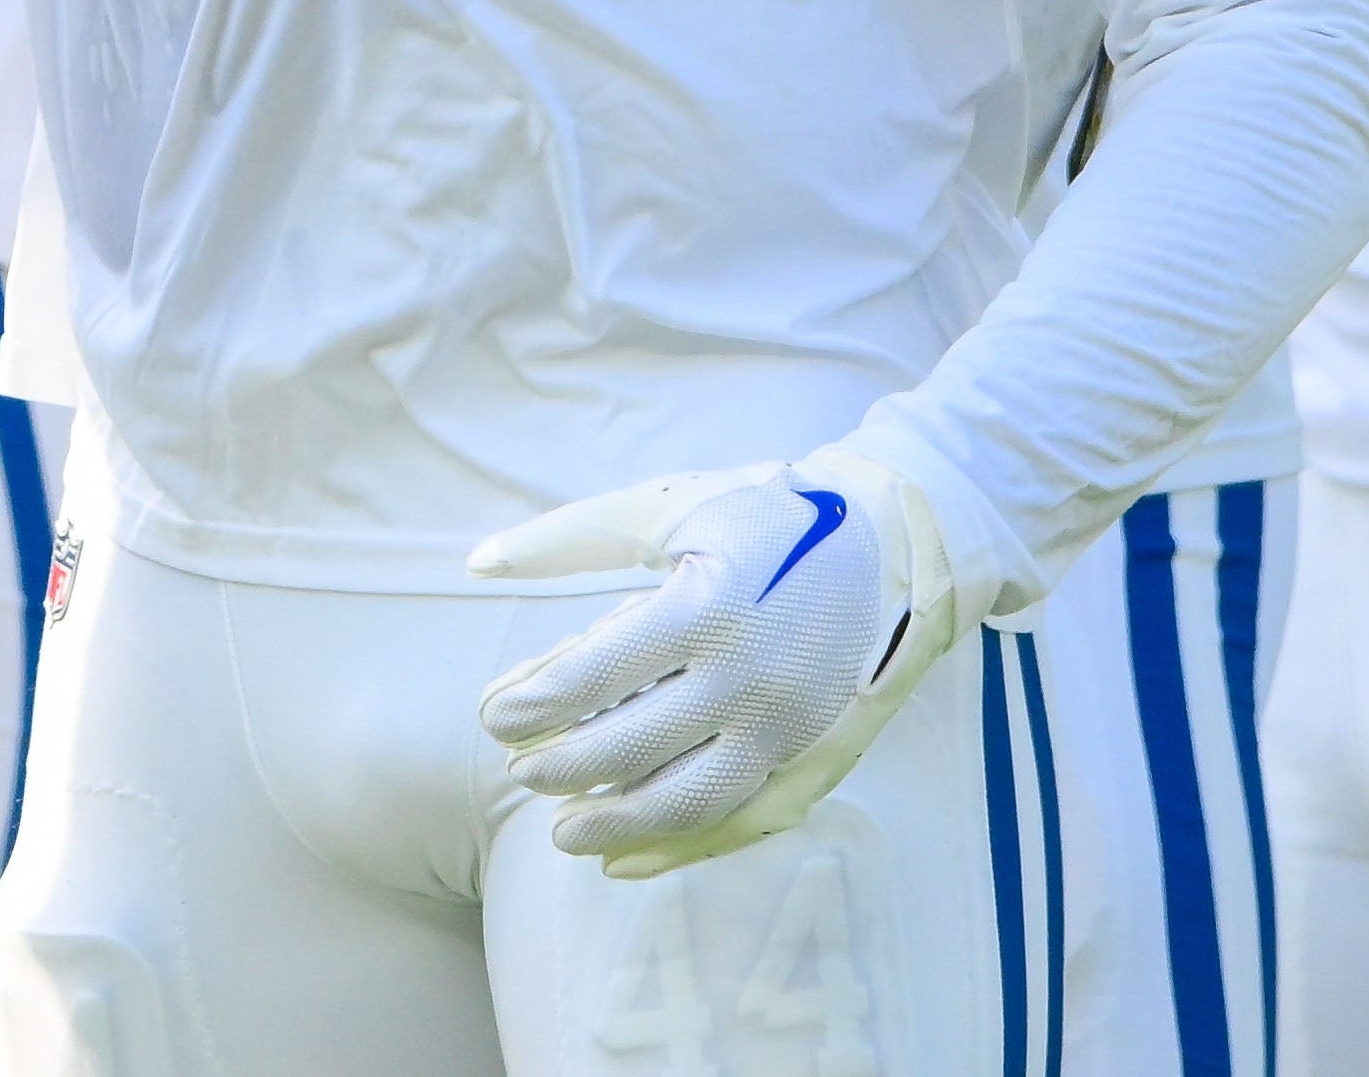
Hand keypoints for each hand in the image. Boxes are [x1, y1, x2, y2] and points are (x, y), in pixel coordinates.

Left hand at [472, 448, 963, 875]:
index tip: (492, 716)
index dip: (535, 703)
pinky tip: (624, 860)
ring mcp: (784, 725)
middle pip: (633, 745)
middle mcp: (748, 678)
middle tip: (517, 770)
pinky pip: (740, 818)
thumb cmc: (762, 516)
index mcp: (707, 608)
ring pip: (687, 799)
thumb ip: (570, 538)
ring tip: (561, 831)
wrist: (890, 544)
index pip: (597, 675)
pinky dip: (680, 848)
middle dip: (562, 766)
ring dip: (615, 822)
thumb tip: (479, 563)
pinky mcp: (810, 753)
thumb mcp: (665, 508)